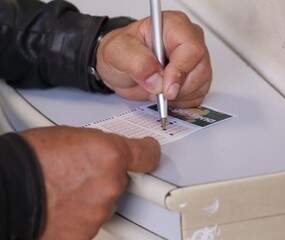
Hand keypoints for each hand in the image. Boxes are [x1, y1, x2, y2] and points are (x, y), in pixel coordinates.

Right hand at [21, 126, 159, 239]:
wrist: (9, 188)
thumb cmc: (32, 158)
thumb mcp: (73, 136)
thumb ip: (99, 146)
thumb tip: (105, 153)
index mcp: (111, 155)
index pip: (147, 154)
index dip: (149, 152)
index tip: (149, 151)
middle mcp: (110, 184)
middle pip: (121, 181)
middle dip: (107, 176)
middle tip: (82, 172)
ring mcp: (99, 211)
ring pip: (105, 201)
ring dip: (92, 196)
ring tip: (65, 188)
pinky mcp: (86, 232)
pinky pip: (91, 220)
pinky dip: (81, 213)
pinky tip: (62, 204)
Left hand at [96, 11, 211, 107]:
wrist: (122, 68)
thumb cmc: (122, 53)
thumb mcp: (117, 52)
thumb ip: (136, 62)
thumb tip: (156, 79)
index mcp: (173, 25)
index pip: (191, 48)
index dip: (180, 70)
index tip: (166, 87)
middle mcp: (189, 41)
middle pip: (200, 69)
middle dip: (178, 87)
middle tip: (158, 90)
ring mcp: (195, 61)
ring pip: (200, 84)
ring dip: (178, 95)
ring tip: (157, 88)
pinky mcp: (196, 80)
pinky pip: (197, 96)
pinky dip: (180, 101)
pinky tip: (165, 94)